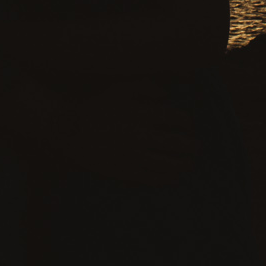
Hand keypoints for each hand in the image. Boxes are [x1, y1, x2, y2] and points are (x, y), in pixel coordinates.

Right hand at [56, 80, 198, 187]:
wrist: (70, 131)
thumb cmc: (97, 107)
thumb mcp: (119, 89)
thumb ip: (145, 87)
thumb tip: (167, 95)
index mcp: (142, 114)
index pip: (178, 119)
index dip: (187, 123)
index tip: (188, 126)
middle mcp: (142, 135)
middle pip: (179, 143)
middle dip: (191, 146)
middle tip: (195, 147)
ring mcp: (135, 156)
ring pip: (169, 163)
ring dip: (184, 164)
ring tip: (188, 164)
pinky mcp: (126, 172)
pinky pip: (154, 178)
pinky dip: (168, 178)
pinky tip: (173, 177)